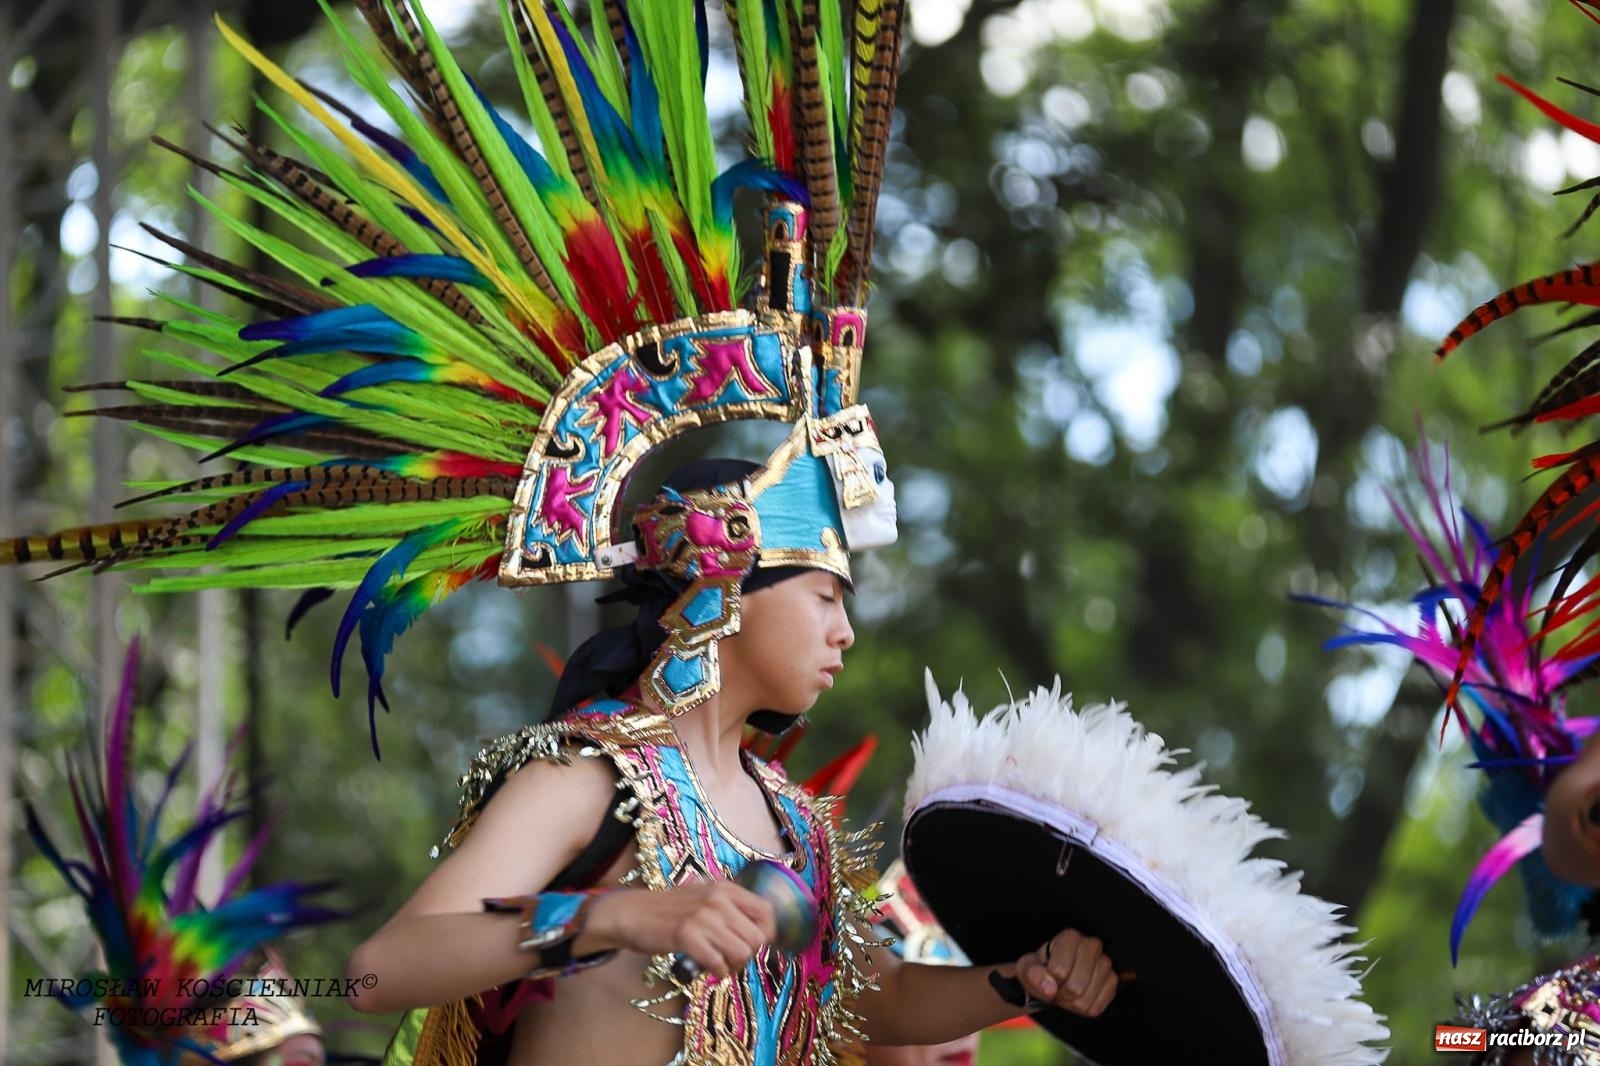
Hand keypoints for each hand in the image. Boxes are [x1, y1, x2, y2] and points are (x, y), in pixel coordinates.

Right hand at [585, 883, 777, 977]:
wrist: (632, 913)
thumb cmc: (669, 909)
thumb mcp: (704, 897)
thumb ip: (730, 908)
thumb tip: (759, 933)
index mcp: (726, 888)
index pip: (767, 912)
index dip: (767, 934)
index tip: (753, 945)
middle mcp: (719, 899)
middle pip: (758, 938)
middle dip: (748, 956)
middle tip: (731, 959)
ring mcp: (703, 916)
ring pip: (742, 953)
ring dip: (734, 966)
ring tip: (720, 965)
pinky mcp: (687, 935)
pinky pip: (719, 963)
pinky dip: (717, 972)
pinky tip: (708, 969)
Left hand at [1014, 929, 1117, 1017]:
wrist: (1053, 977)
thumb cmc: (1040, 969)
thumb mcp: (1027, 969)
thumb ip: (1033, 975)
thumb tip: (1050, 989)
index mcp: (1070, 937)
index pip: (1059, 971)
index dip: (1049, 982)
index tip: (1046, 978)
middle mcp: (1092, 945)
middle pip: (1076, 987)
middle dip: (1061, 995)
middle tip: (1056, 989)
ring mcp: (1105, 963)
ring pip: (1086, 999)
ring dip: (1071, 1003)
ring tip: (1066, 992)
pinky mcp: (1113, 982)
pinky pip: (1096, 1007)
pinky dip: (1083, 1008)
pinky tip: (1078, 997)